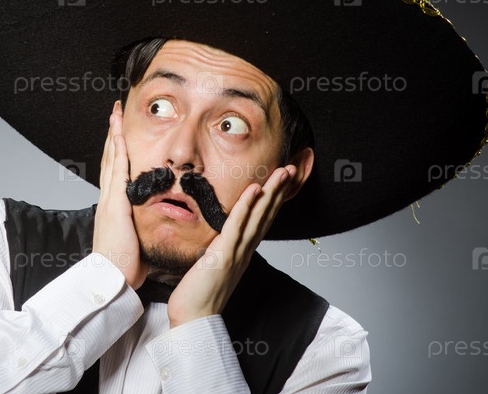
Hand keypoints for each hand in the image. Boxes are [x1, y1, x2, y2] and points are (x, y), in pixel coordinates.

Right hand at [92, 101, 147, 288]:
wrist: (111, 279)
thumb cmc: (124, 266)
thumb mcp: (136, 241)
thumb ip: (142, 230)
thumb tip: (155, 229)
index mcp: (114, 208)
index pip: (116, 173)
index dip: (117, 152)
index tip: (120, 135)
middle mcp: (109, 199)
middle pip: (109, 159)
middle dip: (112, 135)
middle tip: (114, 114)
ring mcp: (110, 199)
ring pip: (111, 159)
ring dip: (113, 135)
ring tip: (115, 114)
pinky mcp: (114, 203)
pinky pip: (117, 170)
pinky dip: (117, 150)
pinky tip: (119, 134)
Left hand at [166, 165, 295, 326]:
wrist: (194, 319)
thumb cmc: (199, 294)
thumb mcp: (213, 265)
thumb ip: (221, 249)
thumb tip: (220, 236)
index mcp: (243, 252)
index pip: (263, 220)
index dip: (274, 199)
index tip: (284, 181)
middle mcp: (245, 250)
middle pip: (267, 215)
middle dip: (280, 190)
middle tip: (293, 168)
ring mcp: (237, 253)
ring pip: (259, 217)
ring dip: (272, 192)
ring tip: (283, 172)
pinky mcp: (223, 256)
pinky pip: (237, 226)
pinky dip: (246, 206)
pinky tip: (255, 189)